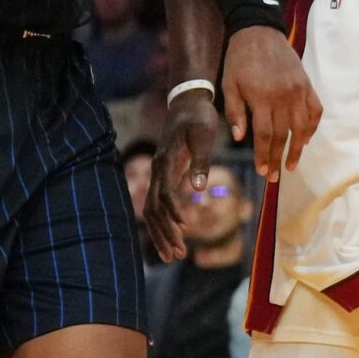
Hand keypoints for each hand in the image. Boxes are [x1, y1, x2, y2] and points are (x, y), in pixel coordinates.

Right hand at [147, 88, 223, 260]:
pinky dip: (164, 221)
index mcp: (166, 161)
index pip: (166, 193)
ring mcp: (158, 173)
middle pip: (154, 208)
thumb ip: (201, 162)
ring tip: (174, 255)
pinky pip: (159, 203)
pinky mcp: (165, 174)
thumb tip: (197, 188)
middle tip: (177, 256)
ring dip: (162, 233)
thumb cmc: (199, 117)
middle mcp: (157, 170)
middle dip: (165, 233)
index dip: (174, 212)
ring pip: (154, 209)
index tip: (185, 229)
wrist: (188, 102)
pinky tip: (174, 235)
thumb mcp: (204, 136)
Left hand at [223, 26, 322, 181]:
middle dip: (279, 158)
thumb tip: (241, 138)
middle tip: (276, 176)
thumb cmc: (239, 59)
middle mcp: (284, 96)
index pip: (266, 135)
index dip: (264, 156)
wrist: (260, 32)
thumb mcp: (229, 84)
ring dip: (298, 148)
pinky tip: (306, 139)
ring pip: (303, 127)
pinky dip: (312, 127)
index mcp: (262, 97)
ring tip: (293, 164)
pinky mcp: (308, 85)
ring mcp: (299, 91)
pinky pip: (315, 111)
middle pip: (285, 135)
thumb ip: (235, 112)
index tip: (263, 172)